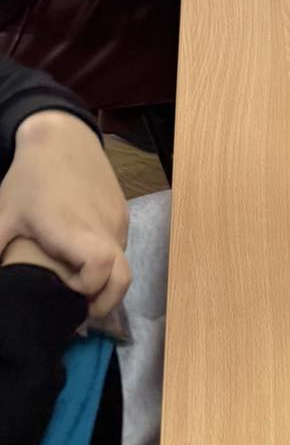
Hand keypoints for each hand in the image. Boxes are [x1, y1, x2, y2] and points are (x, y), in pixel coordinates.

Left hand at [0, 111, 129, 317]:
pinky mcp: (121, 210)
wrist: (60, 136)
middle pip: (123, 279)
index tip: (66, 290)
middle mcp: (103, 226)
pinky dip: (107, 259)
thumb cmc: (29, 178)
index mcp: (75, 230)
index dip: (88, 290)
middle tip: (81, 308)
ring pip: (122, 262)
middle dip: (106, 300)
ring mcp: (116, 218)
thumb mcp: (3, 216)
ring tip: (76, 276)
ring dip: (104, 278)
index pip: (102, 271)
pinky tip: (81, 251)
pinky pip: (120, 244)